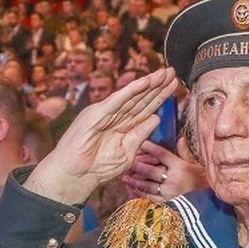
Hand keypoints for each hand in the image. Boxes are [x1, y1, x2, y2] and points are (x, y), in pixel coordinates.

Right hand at [24, 68, 177, 204]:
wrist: (75, 175)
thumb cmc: (96, 167)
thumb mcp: (127, 152)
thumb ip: (140, 135)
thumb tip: (156, 118)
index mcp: (123, 125)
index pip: (145, 108)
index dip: (159, 97)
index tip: (174, 85)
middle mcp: (115, 116)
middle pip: (141, 99)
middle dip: (157, 86)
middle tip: (172, 72)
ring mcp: (105, 113)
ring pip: (132, 96)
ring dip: (148, 84)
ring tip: (164, 73)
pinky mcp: (96, 114)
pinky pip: (117, 101)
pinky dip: (130, 91)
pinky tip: (144, 82)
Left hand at [123, 137, 207, 200]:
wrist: (206, 198)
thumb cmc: (199, 178)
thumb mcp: (193, 163)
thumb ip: (184, 151)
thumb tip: (180, 138)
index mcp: (180, 166)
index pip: (162, 155)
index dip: (150, 148)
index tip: (141, 143)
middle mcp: (174, 179)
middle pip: (152, 171)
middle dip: (138, 166)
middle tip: (128, 161)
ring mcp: (169, 192)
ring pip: (149, 186)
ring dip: (136, 181)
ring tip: (125, 177)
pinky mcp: (166, 203)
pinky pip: (151, 198)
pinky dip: (140, 194)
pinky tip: (132, 190)